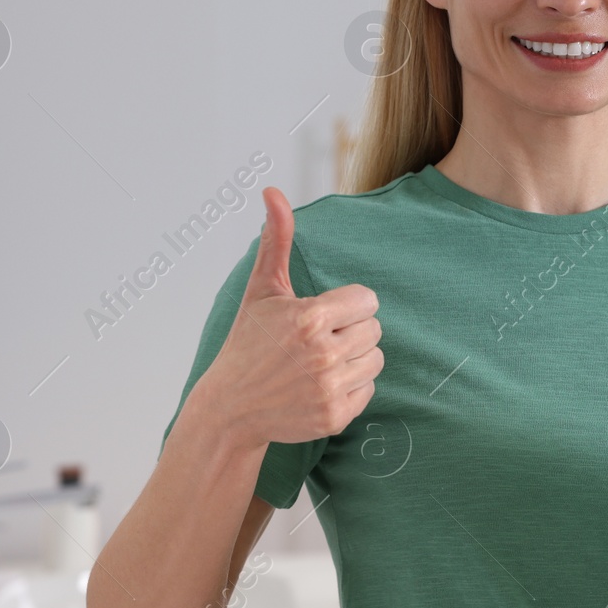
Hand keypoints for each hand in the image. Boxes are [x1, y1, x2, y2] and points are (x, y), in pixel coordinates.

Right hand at [190, 186, 383, 448]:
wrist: (231, 408)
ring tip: (322, 361)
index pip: (367, 300)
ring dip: (355, 358)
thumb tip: (273, 191)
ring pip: (376, 360)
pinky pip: (369, 390)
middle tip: (319, 340)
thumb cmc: (248, 343)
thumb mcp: (262, 290)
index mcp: (309, 318)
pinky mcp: (335, 416)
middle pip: (375, 330)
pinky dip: (352, 387)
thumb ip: (277, 240)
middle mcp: (322, 354)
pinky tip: (322, 385)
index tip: (323, 315)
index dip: (347, 305)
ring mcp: (329, 388)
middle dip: (351, 331)